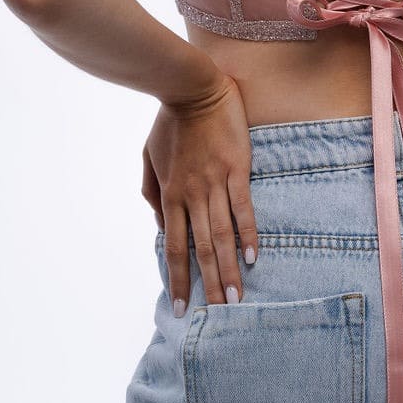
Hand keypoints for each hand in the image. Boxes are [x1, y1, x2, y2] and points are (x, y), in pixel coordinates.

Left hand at [141, 73, 258, 309]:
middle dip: (209, 284)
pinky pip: (243, 207)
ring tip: (237, 298)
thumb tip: (159, 223)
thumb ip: (152, 192)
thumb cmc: (169, 122)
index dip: (177, 278)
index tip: (181, 307)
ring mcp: (215, 182)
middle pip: (201, 249)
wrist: (192, 88)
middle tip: (218, 315)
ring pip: (222, 234)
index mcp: (170, 194)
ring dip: (230, 269)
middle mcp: (192, 194)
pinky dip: (248, 234)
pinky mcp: (237, 168)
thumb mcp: (149, 158)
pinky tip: (253, 257)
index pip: (173, 246)